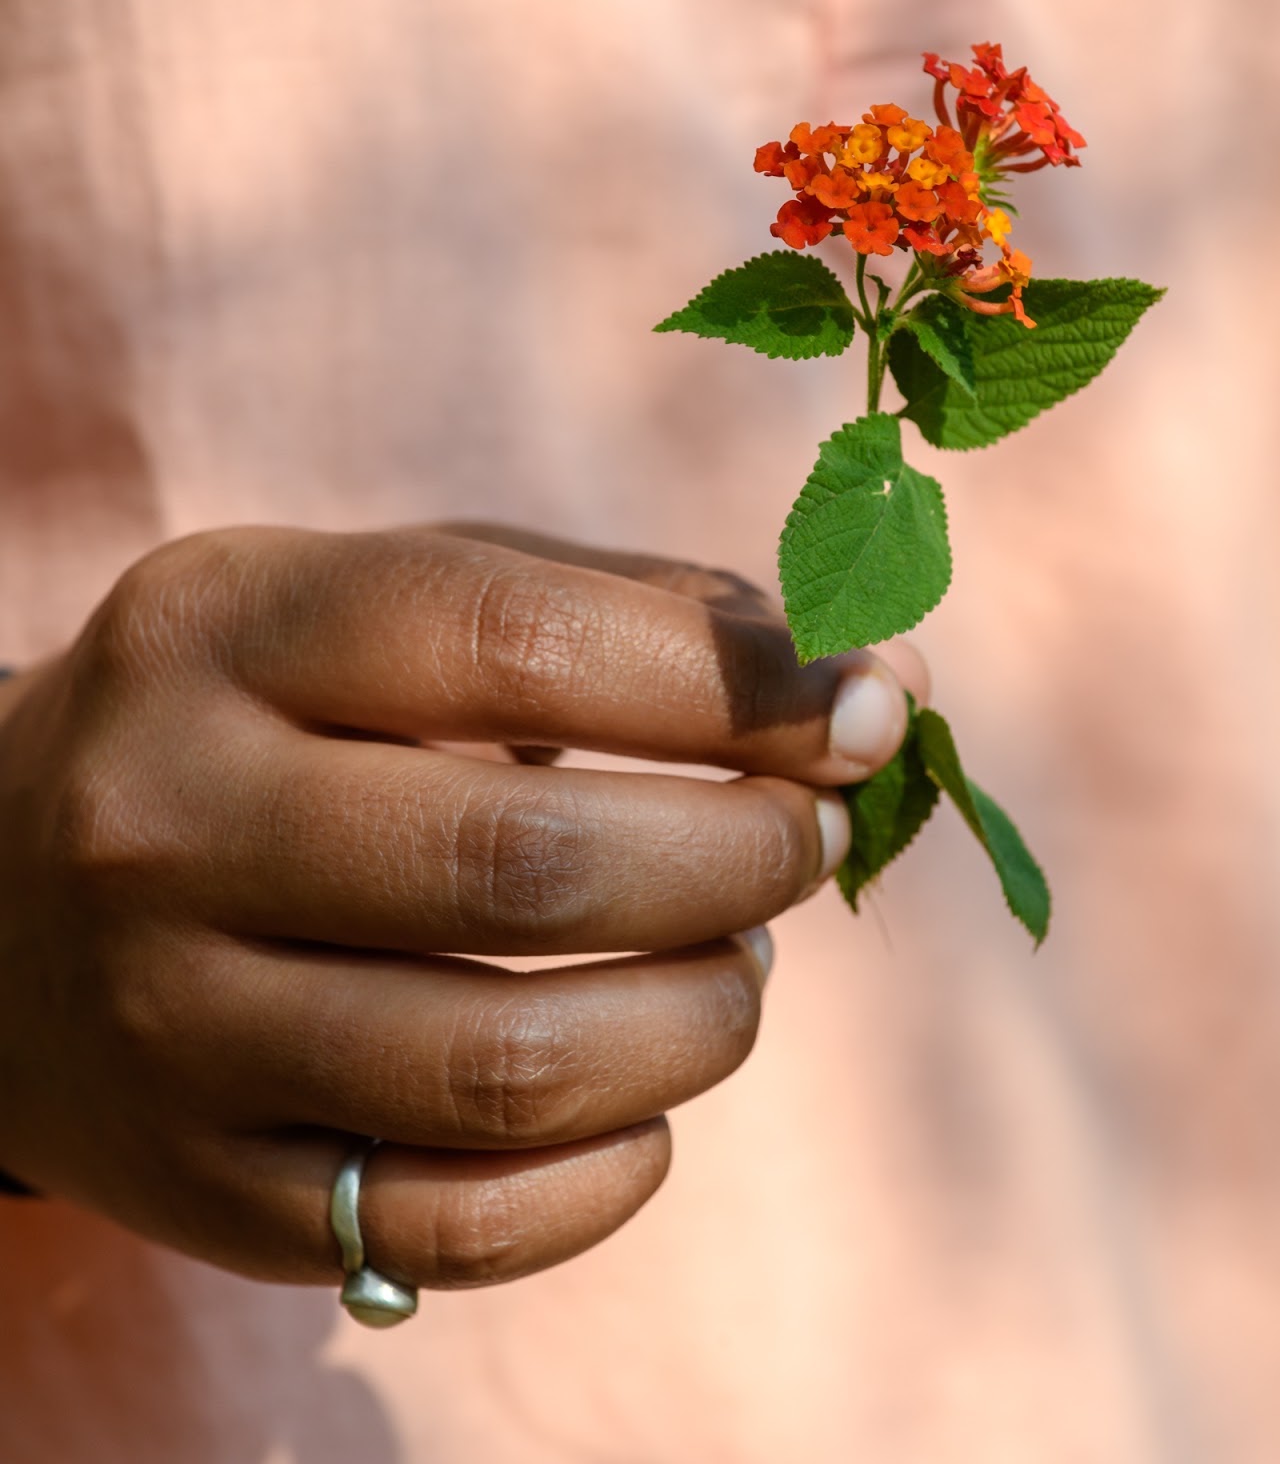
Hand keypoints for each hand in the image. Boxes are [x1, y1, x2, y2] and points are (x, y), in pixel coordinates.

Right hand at [0, 524, 916, 1289]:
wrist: (6, 896)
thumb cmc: (266, 714)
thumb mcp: (387, 601)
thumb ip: (625, 613)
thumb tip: (877, 682)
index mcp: (228, 631)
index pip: (525, 644)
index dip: (742, 682)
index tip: (865, 708)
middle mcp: (172, 825)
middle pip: (525, 865)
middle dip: (740, 854)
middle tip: (804, 840)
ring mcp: (173, 1026)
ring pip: (507, 1069)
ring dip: (700, 1018)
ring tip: (734, 961)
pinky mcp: (208, 1189)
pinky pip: (459, 1226)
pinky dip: (615, 1170)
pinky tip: (644, 1094)